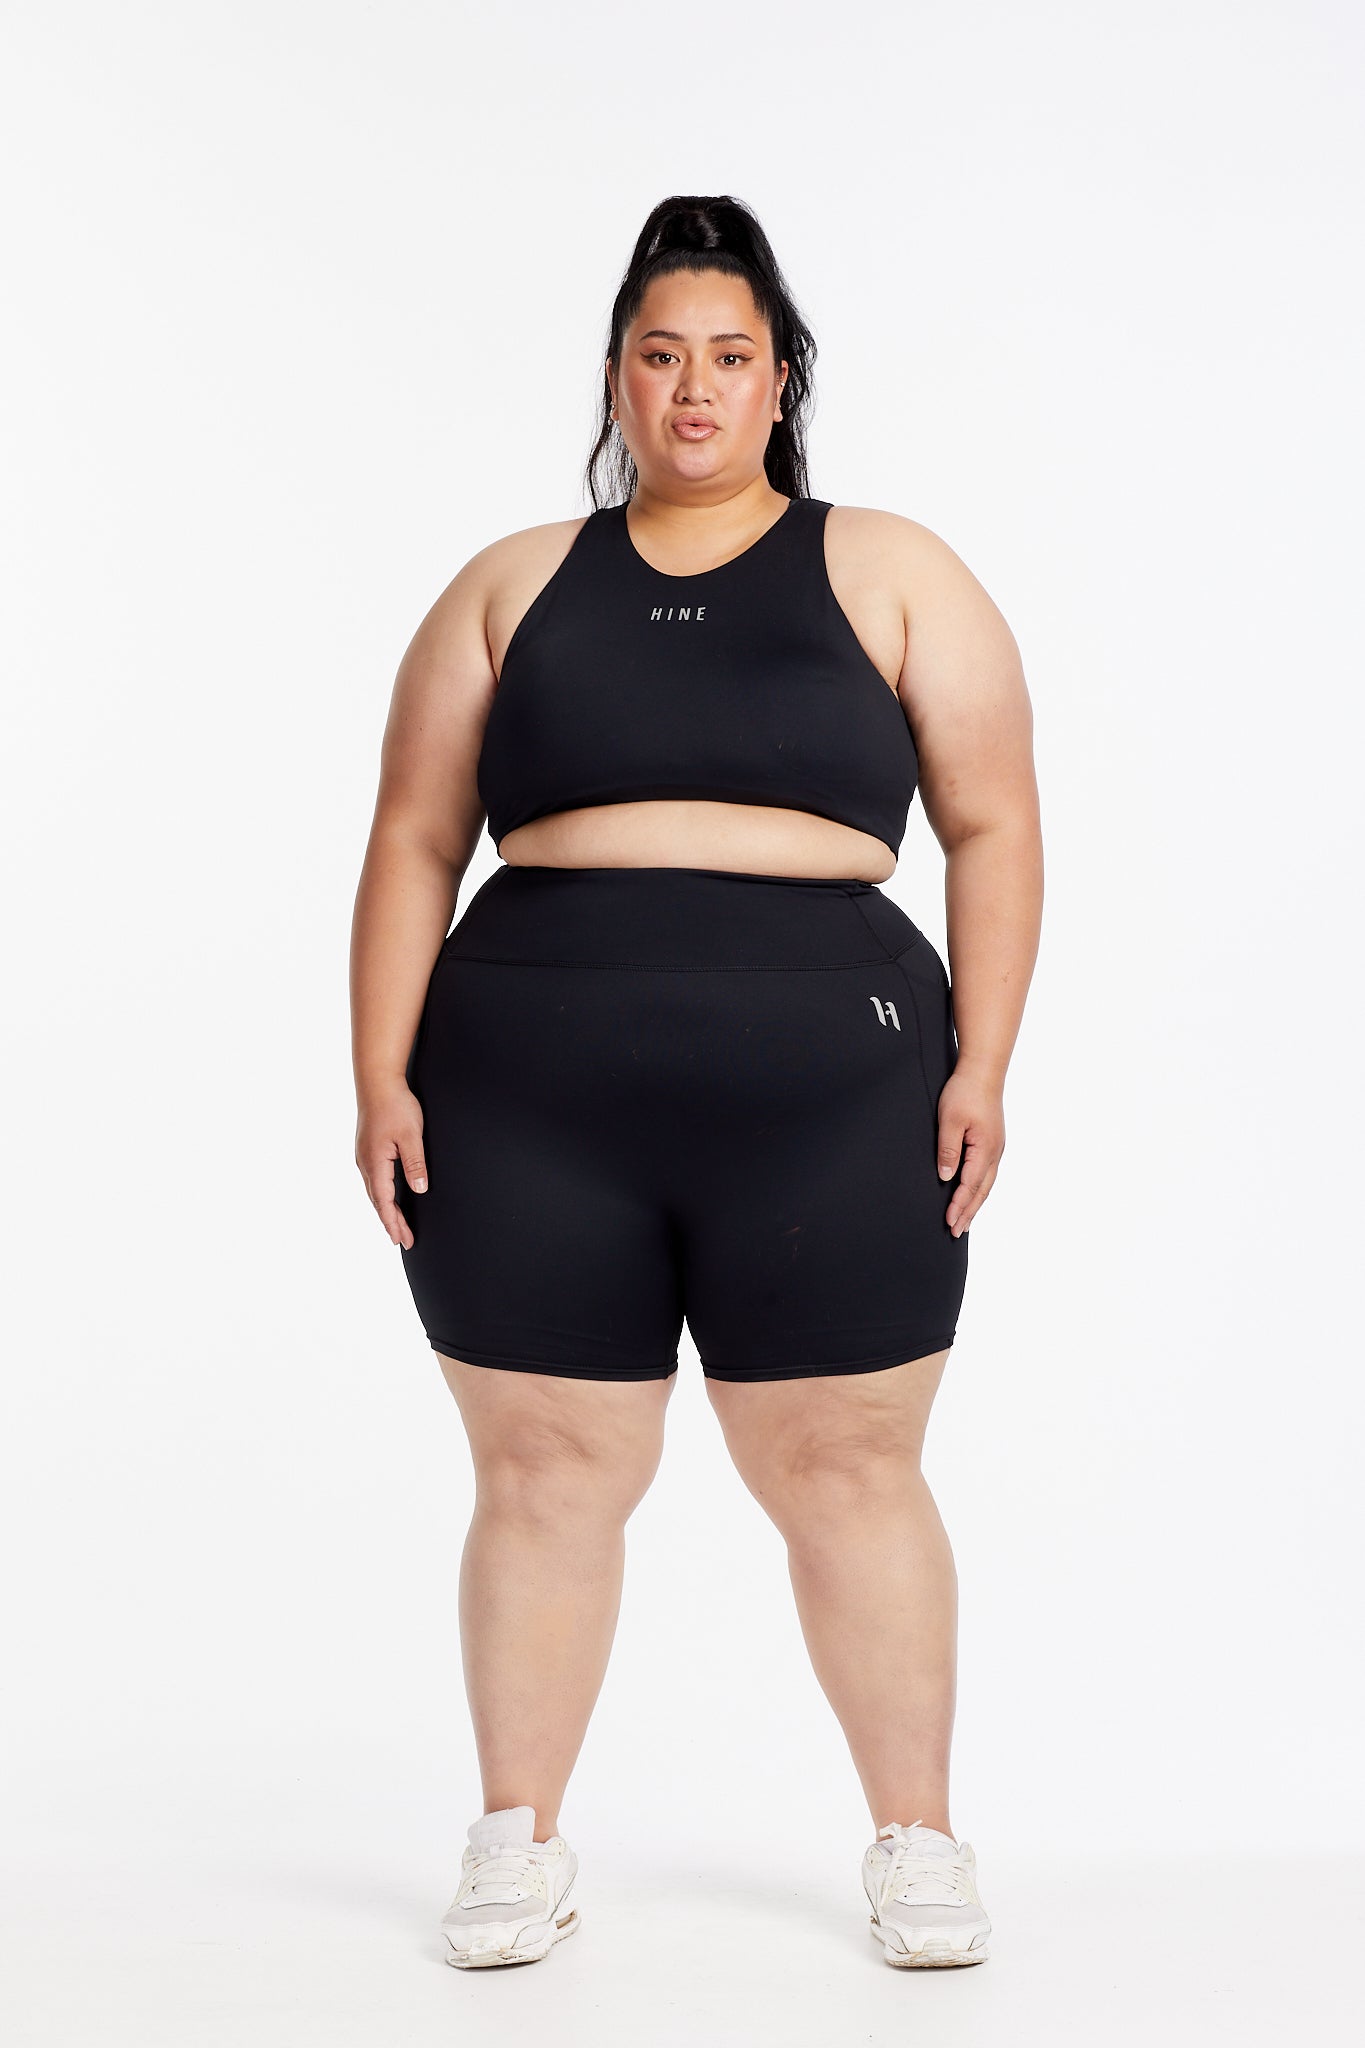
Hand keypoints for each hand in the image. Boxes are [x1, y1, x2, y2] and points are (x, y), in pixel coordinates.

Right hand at [356, 1079, 428, 1249]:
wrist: (377, 1081)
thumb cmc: (395, 1105)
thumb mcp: (411, 1136)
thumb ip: (415, 1164)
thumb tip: (419, 1191)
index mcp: (375, 1163)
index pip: (384, 1202)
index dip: (394, 1223)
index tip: (402, 1240)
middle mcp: (365, 1163)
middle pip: (378, 1201)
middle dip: (391, 1222)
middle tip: (403, 1241)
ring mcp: (364, 1156)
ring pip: (374, 1191)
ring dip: (385, 1209)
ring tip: (396, 1225)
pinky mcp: (367, 1149)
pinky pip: (374, 1179)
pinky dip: (381, 1194)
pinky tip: (388, 1197)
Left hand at [936, 1066, 1004, 1237]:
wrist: (983, 1071)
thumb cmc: (964, 1093)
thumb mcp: (950, 1120)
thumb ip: (948, 1150)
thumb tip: (945, 1178)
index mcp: (984, 1149)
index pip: (969, 1185)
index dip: (958, 1205)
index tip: (949, 1223)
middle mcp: (994, 1152)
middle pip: (982, 1191)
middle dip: (969, 1213)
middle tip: (957, 1232)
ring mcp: (996, 1148)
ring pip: (986, 1184)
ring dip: (975, 1204)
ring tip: (965, 1221)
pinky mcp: (993, 1142)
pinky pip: (987, 1173)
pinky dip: (979, 1189)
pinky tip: (973, 1194)